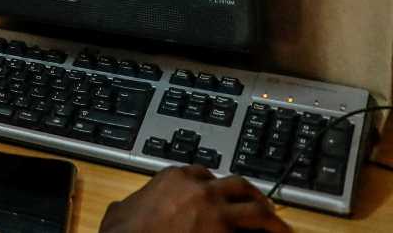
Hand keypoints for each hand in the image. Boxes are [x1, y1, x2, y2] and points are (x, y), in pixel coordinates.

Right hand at [101, 166, 290, 232]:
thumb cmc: (122, 231)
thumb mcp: (120, 211)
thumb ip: (132, 203)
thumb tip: (124, 208)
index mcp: (172, 178)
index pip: (202, 174)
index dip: (215, 186)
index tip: (222, 195)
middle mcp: (199, 189)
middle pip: (237, 185)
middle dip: (251, 195)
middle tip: (261, 206)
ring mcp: (217, 211)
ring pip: (255, 208)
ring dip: (271, 218)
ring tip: (280, 228)